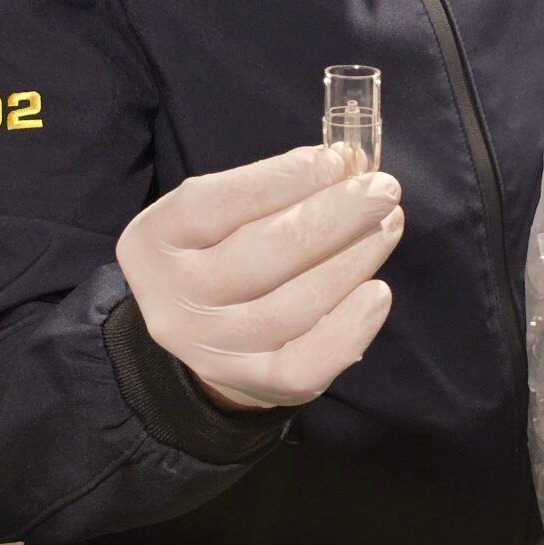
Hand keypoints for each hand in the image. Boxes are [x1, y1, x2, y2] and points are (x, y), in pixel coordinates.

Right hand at [116, 145, 403, 408]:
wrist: (207, 334)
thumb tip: (347, 162)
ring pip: (289, 307)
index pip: (215, 204)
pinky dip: (347, 329)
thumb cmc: (223, 252)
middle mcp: (174, 297)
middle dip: (331, 216)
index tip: (336, 161)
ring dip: (350, 261)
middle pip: (259, 254)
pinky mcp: (253, 382)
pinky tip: (378, 293)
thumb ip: (277, 186)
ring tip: (387, 227)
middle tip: (382, 190)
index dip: (280, 180)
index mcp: (156, 238)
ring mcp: (211, 347)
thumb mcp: (227, 212)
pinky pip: (304, 364)